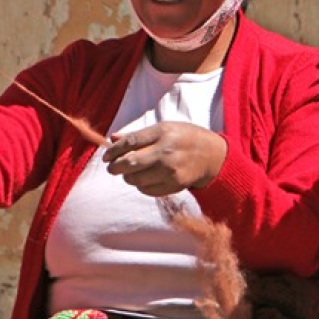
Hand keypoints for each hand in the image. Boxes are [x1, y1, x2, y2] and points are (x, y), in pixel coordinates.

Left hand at [102, 123, 227, 196]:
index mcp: (163, 132)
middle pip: (129, 163)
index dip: (113, 151)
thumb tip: (112, 138)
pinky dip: (141, 186)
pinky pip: (147, 190)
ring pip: (136, 179)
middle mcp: (166, 151)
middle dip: (115, 167)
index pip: (129, 143)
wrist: (212, 156)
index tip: (106, 157)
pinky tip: (146, 179)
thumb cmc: (185, 138)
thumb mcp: (165, 128)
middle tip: (112, 168)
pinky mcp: (174, 185)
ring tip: (132, 172)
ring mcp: (171, 170)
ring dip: (128, 177)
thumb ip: (138, 135)